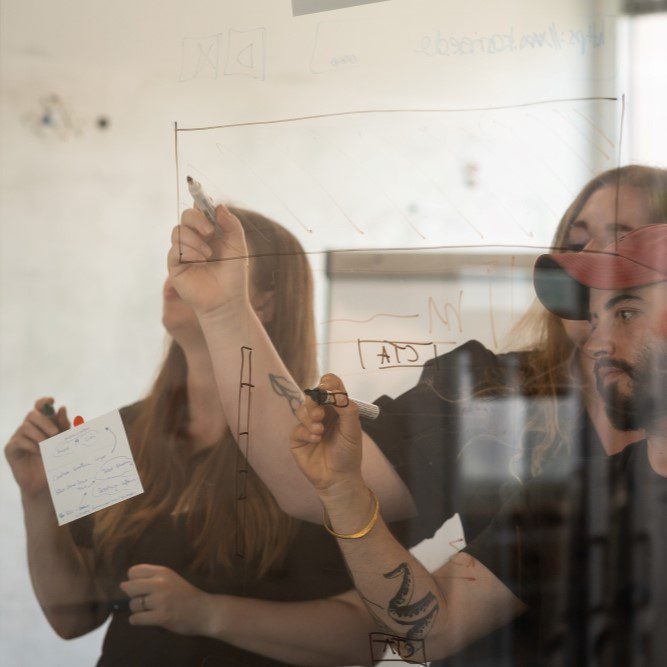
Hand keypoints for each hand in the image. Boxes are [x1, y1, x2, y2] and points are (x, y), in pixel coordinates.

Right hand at [5, 397, 69, 498]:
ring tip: (47, 447)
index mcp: (42, 423)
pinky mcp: (10, 449)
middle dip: (45, 422)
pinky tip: (38, 453)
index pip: (39, 406)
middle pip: (32, 414)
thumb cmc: (56, 460)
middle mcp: (28, 428)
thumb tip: (62, 408)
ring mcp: (18, 438)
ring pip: (25, 427)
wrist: (46, 483)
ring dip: (39, 435)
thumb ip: (64, 425)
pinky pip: (18, 441)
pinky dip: (30, 445)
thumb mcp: (63, 441)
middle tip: (55, 433)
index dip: (44, 401)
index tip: (52, 401)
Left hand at [121, 564, 213, 635]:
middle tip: (143, 601)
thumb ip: (152, 579)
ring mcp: (161, 600)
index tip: (140, 588)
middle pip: (129, 587)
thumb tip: (123, 585)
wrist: (205, 611)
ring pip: (133, 605)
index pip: (134, 571)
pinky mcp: (161, 616)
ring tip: (150, 611)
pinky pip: (136, 619)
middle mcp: (161, 583)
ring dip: (138, 610)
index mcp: (163, 571)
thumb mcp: (171, 579)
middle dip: (132, 596)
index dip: (133, 581)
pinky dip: (137, 621)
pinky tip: (147, 619)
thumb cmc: (186, 596)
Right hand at [167, 205, 250, 317]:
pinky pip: (175, 249)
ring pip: (178, 231)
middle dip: (197, 219)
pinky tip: (201, 261)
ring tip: (209, 255)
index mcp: (210, 233)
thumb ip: (231, 225)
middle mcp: (194, 240)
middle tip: (211, 231)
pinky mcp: (175, 265)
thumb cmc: (233, 276)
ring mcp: (183, 252)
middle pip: (186, 216)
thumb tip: (219, 206)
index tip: (205, 201)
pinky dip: (189, 251)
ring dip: (195, 239)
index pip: (200, 210)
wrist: (227, 300)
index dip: (200, 202)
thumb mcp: (238, 247)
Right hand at [290, 374, 363, 495]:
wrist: (339, 478)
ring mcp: (308, 425)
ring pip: (302, 410)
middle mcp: (322, 413)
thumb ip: (346, 408)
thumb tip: (333, 391)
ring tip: (319, 432)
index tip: (326, 389)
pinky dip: (306, 432)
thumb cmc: (349, 452)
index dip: (327, 383)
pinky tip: (316, 440)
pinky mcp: (298, 438)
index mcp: (336, 407)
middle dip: (315, 404)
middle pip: (312, 396)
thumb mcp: (353, 429)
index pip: (329, 385)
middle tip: (320, 416)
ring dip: (310, 418)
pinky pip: (296, 428)